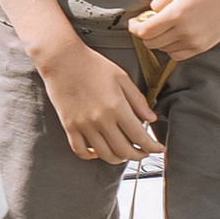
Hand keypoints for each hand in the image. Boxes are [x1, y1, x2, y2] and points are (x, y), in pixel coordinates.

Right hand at [37, 34, 159, 161]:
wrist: (62, 59)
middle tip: (143, 153)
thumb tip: (151, 119)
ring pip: (104, 154)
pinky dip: (91, 156)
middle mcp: (100, 120)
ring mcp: (83, 125)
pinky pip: (80, 150)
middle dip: (138, 155)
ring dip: (118, 159)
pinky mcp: (69, 126)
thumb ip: (138, 100)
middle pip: (124, 150)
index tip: (158, 148)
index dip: (152, 147)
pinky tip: (98, 151)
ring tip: (124, 154)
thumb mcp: (122, 78)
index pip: (140, 137)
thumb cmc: (92, 65)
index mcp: (117, 106)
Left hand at [134, 0, 219, 66]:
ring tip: (165, 26)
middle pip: (151, 43)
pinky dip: (170, 47)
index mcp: (176, 15)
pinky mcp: (202, 48)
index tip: (133, 23)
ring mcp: (194, 42)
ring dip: (158, 40)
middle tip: (149, 22)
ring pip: (163, 50)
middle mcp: (185, 32)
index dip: (134, 28)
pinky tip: (174, 35)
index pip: (144, 32)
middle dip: (145, 34)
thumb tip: (150, 14)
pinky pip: (177, 55)